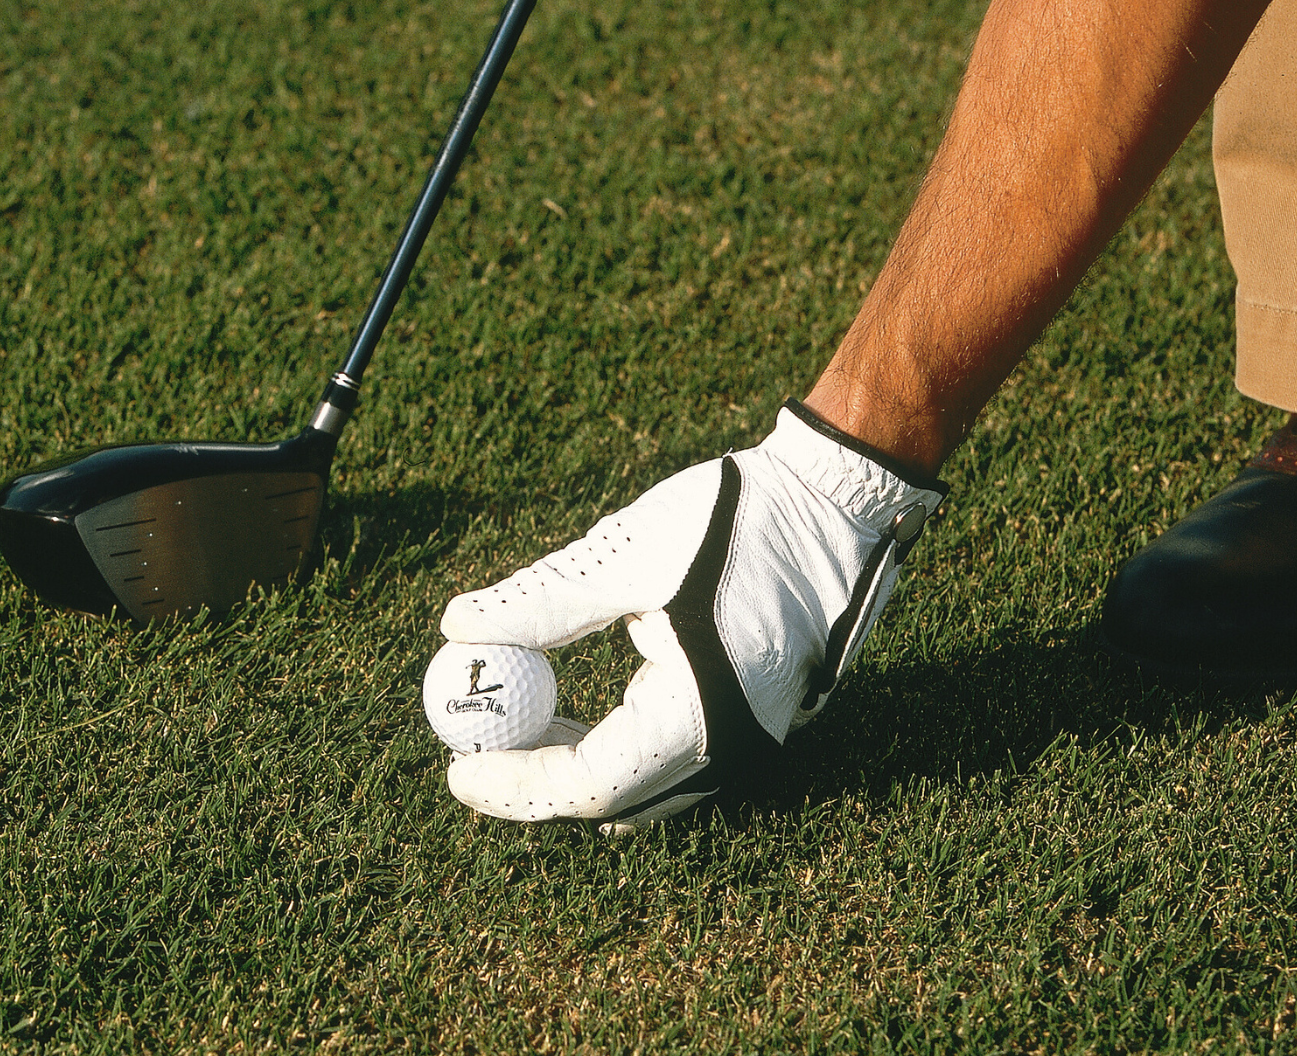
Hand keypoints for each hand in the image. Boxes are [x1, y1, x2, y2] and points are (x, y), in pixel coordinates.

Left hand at [438, 400, 947, 832]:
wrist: (840, 498)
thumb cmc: (738, 520)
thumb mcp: (625, 556)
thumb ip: (542, 602)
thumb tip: (459, 627)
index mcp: (701, 716)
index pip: (587, 785)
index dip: (516, 785)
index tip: (456, 768)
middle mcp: (735, 747)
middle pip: (616, 799)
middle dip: (539, 783)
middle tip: (477, 749)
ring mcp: (756, 739)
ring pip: (646, 786)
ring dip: (578, 766)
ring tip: (519, 722)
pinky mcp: (760, 719)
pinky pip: (675, 759)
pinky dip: (620, 748)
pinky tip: (578, 710)